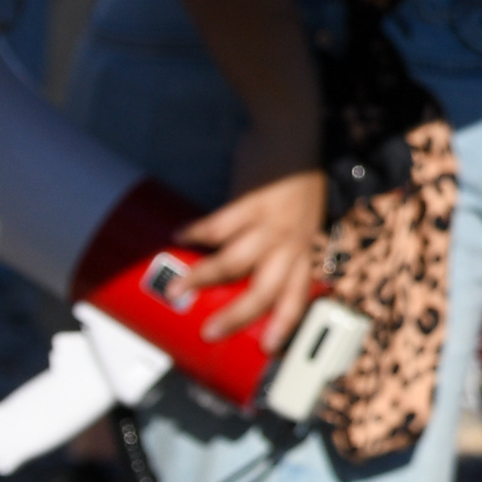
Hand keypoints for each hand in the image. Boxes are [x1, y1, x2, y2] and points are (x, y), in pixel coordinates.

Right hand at [182, 125, 323, 343]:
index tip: (268, 348)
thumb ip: (270, 244)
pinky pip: (219, 225)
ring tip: (178, 288)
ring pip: (236, 262)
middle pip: (266, 291)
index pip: (299, 295)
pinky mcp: (252, 201)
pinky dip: (197, 233)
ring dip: (204, 278)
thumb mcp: (293, 219)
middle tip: (210, 332)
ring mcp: (273, 222)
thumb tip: (231, 269)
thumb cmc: (292, 180)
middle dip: (237, 316)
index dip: (285, 324)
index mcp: (303, 248)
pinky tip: (179, 236)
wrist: (294, 133)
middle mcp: (292, 241)